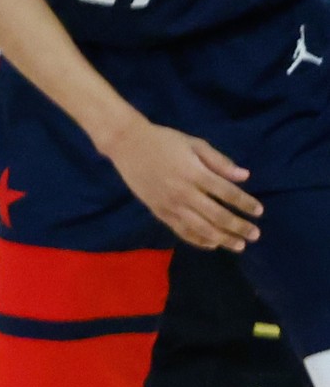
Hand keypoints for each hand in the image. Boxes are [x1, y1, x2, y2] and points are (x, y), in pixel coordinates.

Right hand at [98, 116, 259, 248]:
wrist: (127, 145)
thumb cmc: (164, 141)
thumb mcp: (195, 144)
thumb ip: (219, 162)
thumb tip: (244, 177)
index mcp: (194, 173)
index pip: (227, 192)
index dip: (245, 203)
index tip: (259, 211)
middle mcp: (184, 193)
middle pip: (216, 215)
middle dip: (238, 226)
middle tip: (255, 235)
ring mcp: (170, 205)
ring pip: (200, 228)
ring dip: (221, 238)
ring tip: (238, 245)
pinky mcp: (158, 212)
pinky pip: (180, 230)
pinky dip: (197, 239)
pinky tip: (212, 245)